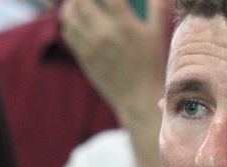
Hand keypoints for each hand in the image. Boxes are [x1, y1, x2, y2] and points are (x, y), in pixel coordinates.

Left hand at [59, 0, 167, 122]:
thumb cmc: (151, 65)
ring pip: (69, 14)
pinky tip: (77, 19)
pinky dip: (70, 21)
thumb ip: (157, 7)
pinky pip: (68, 31)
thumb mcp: (158, 34)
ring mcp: (90, 46)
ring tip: (80, 2)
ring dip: (72, 4)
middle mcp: (104, 33)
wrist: (138, 97)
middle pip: (81, 0)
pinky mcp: (83, 57)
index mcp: (124, 25)